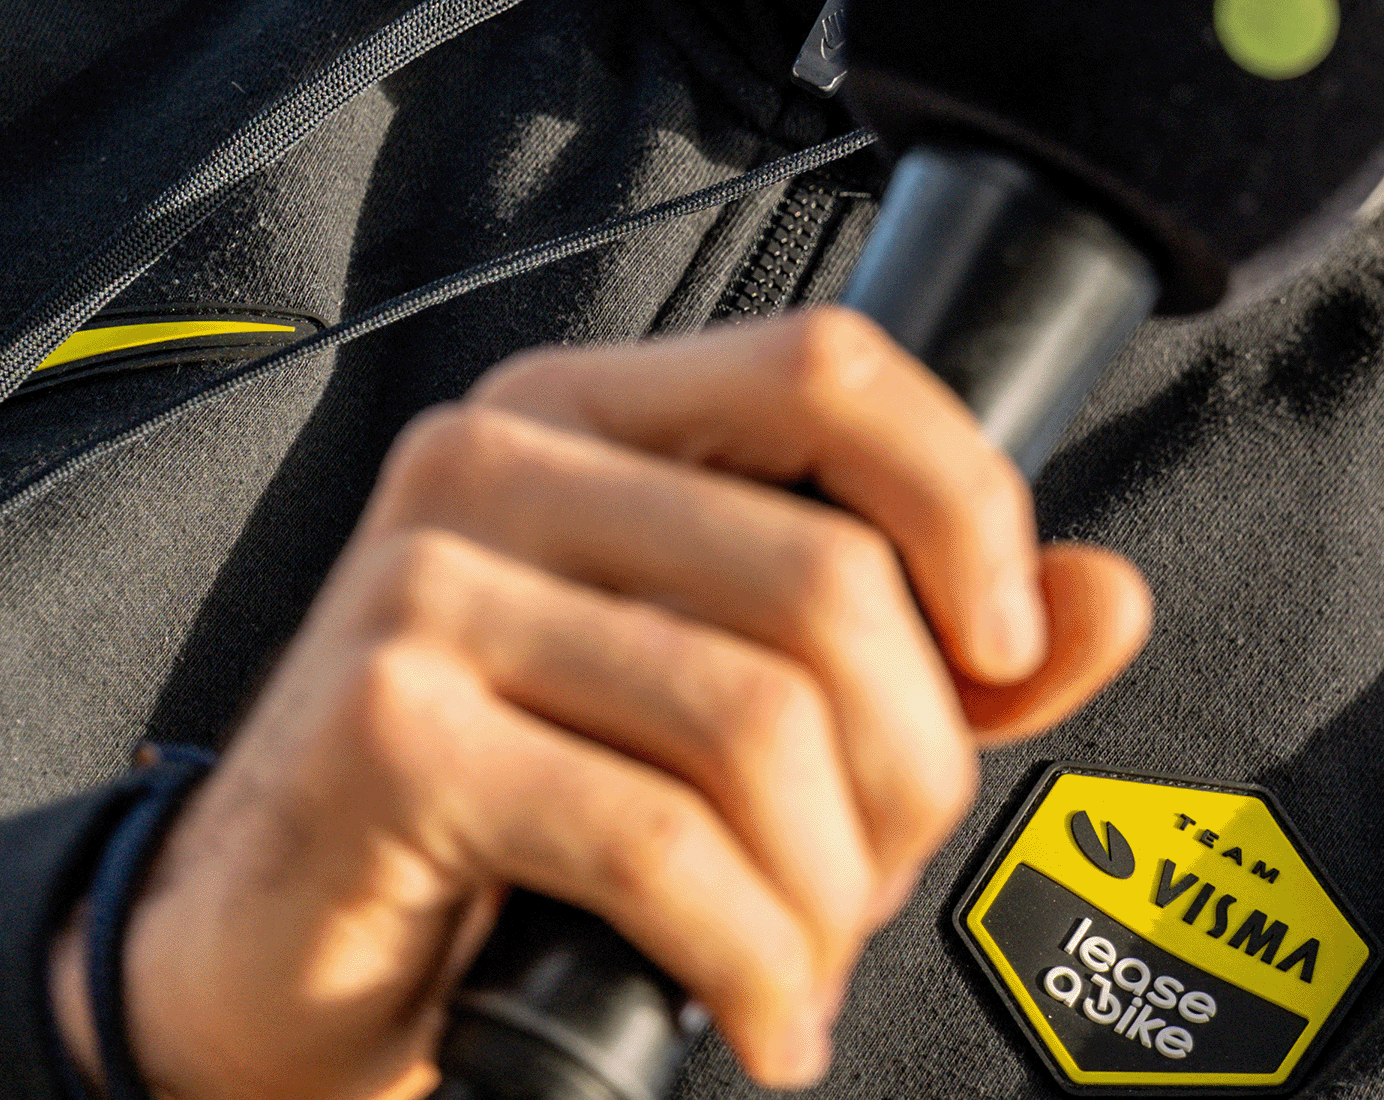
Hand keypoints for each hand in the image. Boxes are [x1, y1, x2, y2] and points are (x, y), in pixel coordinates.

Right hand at [49, 307, 1154, 1099]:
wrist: (274, 971)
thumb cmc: (511, 828)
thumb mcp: (733, 716)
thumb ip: (924, 650)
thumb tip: (1109, 598)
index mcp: (588, 412)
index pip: (829, 369)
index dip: (963, 502)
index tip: (1005, 652)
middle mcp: (494, 459)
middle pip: (825, 577)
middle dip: (904, 772)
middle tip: (872, 882)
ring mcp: (426, 581)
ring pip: (759, 718)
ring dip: (828, 889)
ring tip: (805, 961)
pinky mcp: (392, 726)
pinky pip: (660, 841)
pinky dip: (750, 958)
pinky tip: (755, 1015)